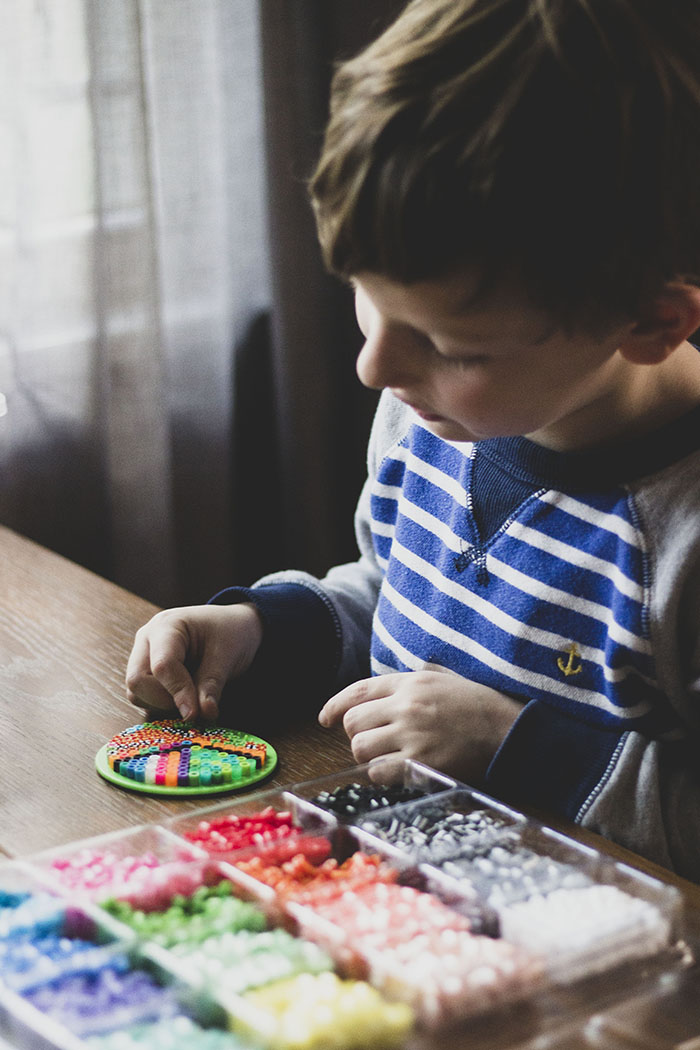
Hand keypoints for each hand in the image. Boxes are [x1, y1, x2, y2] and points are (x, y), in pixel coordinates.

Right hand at [125, 603, 262, 721]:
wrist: (232, 626)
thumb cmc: (230, 632)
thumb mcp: (227, 655)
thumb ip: (212, 685)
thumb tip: (204, 714)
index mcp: (167, 625)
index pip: (161, 665)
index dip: (178, 692)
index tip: (196, 714)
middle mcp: (147, 640)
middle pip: (136, 681)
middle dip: (164, 701)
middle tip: (195, 705)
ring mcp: (142, 656)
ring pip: (136, 693)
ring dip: (163, 705)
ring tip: (194, 697)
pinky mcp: (146, 673)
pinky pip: (143, 697)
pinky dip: (162, 706)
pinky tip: (186, 697)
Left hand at [318, 669, 522, 783]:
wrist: (506, 728)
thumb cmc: (476, 703)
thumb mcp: (442, 678)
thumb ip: (410, 681)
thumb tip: (381, 689)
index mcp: (410, 682)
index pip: (357, 691)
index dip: (334, 705)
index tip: (324, 718)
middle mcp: (406, 706)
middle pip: (352, 722)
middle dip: (356, 734)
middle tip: (372, 741)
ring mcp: (412, 735)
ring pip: (360, 748)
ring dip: (367, 755)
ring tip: (387, 756)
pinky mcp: (420, 762)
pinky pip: (379, 772)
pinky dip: (381, 773)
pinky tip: (396, 770)